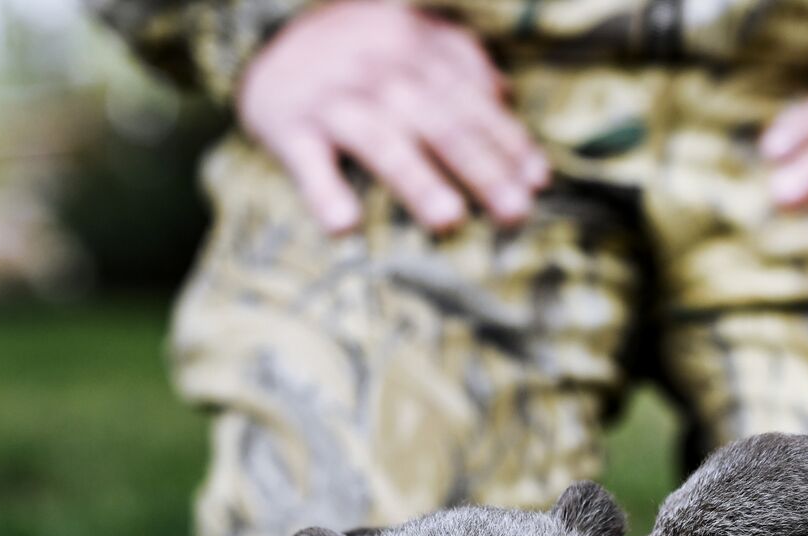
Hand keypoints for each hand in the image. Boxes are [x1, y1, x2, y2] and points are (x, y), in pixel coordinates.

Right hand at [236, 0, 548, 233]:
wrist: (270, 39)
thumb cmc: (362, 56)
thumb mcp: (411, 41)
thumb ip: (460, 64)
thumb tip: (510, 99)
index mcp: (415, 47)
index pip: (471, 99)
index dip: (507, 140)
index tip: (537, 183)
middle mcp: (377, 66)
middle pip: (437, 119)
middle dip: (480, 168)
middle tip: (514, 213)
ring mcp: (331, 96)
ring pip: (379, 137)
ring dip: (417, 179)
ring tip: (450, 220)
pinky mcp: (287, 124)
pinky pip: (306, 159)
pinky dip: (323, 191)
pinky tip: (345, 225)